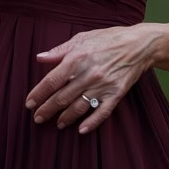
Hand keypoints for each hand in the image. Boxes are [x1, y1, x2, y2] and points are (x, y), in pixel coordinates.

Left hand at [24, 23, 149, 134]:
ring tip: (58, 124)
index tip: (29, 103)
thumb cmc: (108, 39)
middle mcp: (88, 74)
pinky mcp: (116, 94)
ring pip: (78, 107)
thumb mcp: (82, 38)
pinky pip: (101, 112)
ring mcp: (102, 85)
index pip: (52, 80)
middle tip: (37, 118)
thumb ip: (60, 50)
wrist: (138, 44)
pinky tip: (82, 130)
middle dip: (47, 110)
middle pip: (62, 97)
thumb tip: (40, 58)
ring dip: (65, 118)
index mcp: (77, 58)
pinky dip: (91, 123)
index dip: (39, 93)